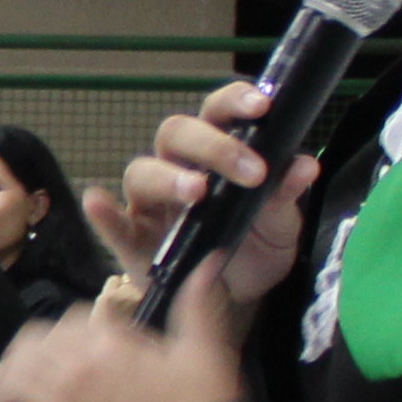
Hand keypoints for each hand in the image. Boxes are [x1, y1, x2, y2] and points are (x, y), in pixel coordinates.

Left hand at [0, 302, 247, 401]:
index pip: (66, 323)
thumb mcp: (209, 355)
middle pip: (24, 352)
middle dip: (13, 365)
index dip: (56, 338)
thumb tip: (210, 261)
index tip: (55, 352)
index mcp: (109, 340)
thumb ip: (198, 309)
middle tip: (7, 382)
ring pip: (2, 388)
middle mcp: (72, 366)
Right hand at [91, 81, 316, 307]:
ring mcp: (150, 204)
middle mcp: (177, 168)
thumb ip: (284, 196)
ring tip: (197, 192)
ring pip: (141, 171)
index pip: (217, 112)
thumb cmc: (253, 248)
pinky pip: (112, 225)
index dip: (233, 101)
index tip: (261, 106)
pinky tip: (96, 202)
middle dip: (212, 146)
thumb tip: (304, 166)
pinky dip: (102, 214)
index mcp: (214, 154)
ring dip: (167, 176)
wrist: (237, 301)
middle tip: (251, 171)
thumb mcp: (280, 225)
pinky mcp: (132, 241)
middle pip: (175, 133)